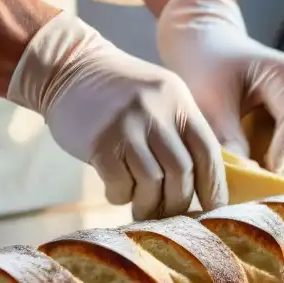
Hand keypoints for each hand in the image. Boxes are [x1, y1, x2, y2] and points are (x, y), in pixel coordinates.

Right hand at [8, 12, 226, 219]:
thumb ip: (181, 131)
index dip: (214, 185)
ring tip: (143, 209)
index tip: (213, 209)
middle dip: (179, 201)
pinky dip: (121, 196)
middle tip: (171, 214)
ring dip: (149, 205)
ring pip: (152, 182)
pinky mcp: (100, 142)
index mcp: (179, 101)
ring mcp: (127, 125)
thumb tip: (205, 181)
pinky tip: (118, 191)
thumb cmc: (120, 91)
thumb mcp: (160, 98)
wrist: (69, 67)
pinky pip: (120, 184)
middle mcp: (157, 111)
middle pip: (181, 171)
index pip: (208, 151)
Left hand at [156, 0, 283, 178]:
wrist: (201, 42)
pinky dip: (275, 160)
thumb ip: (228, 140)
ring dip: (282, 166)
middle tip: (258, 190)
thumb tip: (247, 178)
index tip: (264, 177)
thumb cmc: (202, 65)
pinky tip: (254, 173)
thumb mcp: (209, 102)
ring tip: (254, 185)